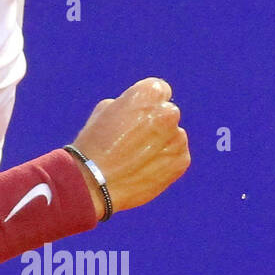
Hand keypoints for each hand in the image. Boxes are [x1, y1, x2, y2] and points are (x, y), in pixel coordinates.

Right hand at [71, 78, 189, 215]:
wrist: (94, 184)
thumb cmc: (94, 145)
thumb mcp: (105, 111)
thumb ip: (129, 105)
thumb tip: (139, 110)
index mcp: (150, 93)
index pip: (159, 90)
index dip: (146, 104)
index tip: (135, 117)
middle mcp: (168, 112)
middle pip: (167, 113)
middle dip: (155, 124)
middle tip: (133, 141)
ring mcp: (177, 138)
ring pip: (173, 136)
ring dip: (161, 143)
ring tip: (136, 159)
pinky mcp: (180, 161)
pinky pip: (177, 156)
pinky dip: (165, 162)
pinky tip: (143, 169)